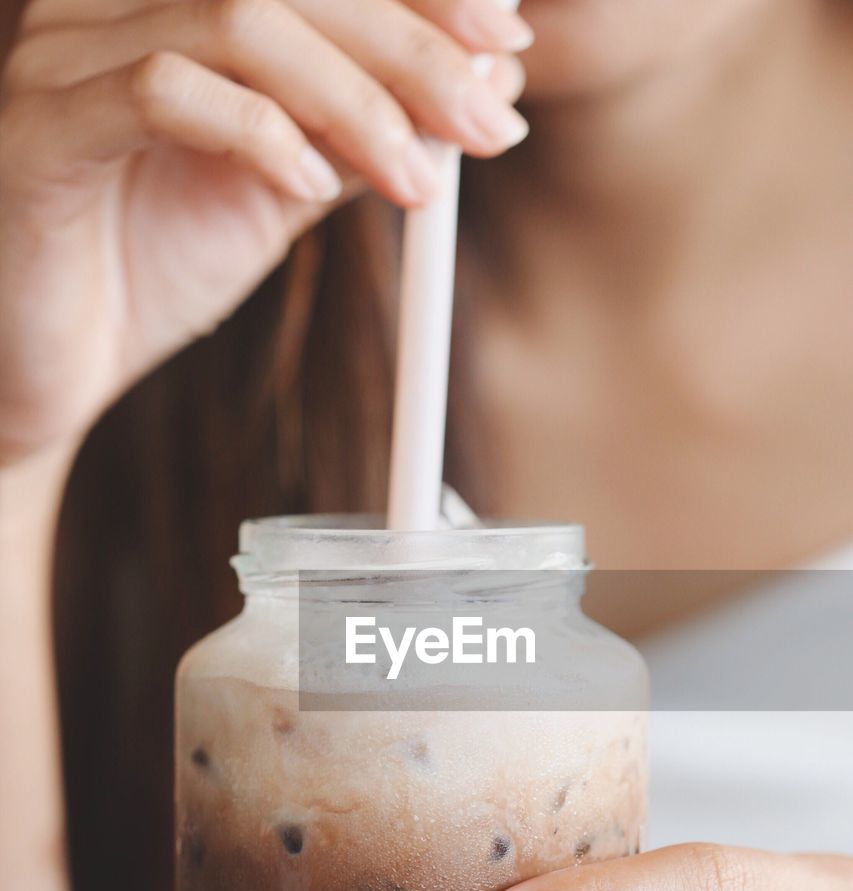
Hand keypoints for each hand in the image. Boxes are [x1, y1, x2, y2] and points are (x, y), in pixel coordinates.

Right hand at [0, 0, 528, 463]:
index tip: (502, 38)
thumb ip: (362, 137)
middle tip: (485, 118)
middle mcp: (109, 3)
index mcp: (167, 2)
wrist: (50, 368)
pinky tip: (309, 192)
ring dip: (353, 99)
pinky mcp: (44, 127)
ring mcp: (65, 55)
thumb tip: (480, 96)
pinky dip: (261, 134)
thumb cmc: (149, 271)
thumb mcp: (282, 193)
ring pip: (236, 19)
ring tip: (416, 178)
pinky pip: (167, 93)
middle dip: (409, 45)